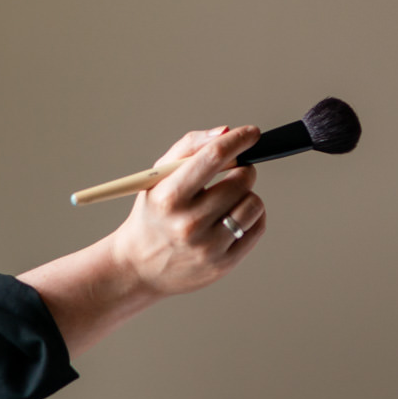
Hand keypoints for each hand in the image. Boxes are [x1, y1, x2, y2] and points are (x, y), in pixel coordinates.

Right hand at [19, 125, 267, 356]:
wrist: (139, 267)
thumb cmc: (154, 213)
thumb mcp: (158, 177)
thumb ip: (190, 147)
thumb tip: (226, 131)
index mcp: (168, 197)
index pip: (212, 157)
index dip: (238, 140)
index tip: (252, 133)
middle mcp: (188, 223)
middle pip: (240, 181)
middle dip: (243, 170)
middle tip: (234, 172)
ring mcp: (207, 247)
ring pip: (254, 204)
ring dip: (248, 194)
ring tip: (231, 197)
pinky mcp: (223, 264)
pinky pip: (258, 227)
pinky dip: (253, 215)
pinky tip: (236, 215)